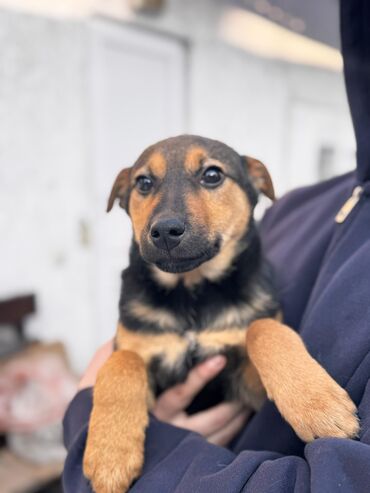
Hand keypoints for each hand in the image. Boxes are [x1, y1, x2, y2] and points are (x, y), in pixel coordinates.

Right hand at [78, 343, 249, 445]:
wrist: (103, 451)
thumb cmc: (108, 407)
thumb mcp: (103, 382)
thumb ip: (109, 357)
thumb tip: (117, 335)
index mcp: (152, 410)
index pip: (182, 392)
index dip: (202, 375)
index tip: (221, 359)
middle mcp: (167, 431)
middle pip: (209, 421)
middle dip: (232, 407)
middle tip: (250, 388)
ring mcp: (178, 447)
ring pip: (215, 436)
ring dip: (235, 420)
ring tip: (250, 403)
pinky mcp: (183, 456)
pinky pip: (212, 448)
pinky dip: (229, 434)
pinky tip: (238, 421)